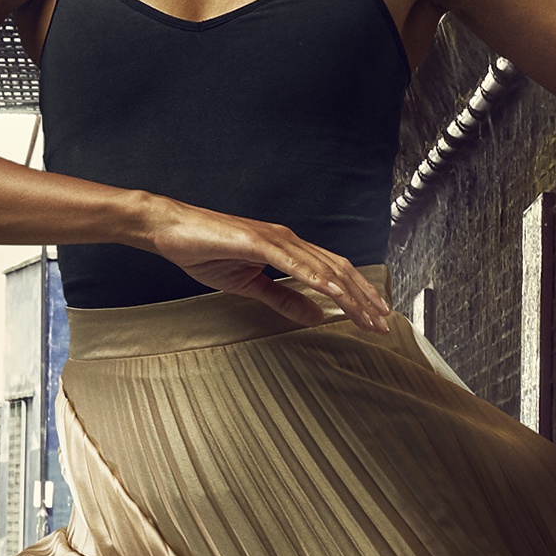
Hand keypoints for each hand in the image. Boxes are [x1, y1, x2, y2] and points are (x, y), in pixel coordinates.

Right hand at [137, 204, 389, 336]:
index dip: (358, 296)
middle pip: (338, 270)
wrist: (171, 231)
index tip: (374, 320)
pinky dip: (317, 277)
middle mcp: (288, 240)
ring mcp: (275, 238)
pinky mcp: (258, 240)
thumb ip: (283, 298)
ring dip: (349, 294)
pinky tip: (333, 293)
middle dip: (364, 299)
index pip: (333, 273)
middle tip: (384, 325)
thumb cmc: (205, 251)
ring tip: (367, 317)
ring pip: (323, 267)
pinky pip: (293, 261)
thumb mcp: (250, 284)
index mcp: (288, 250)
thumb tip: (315, 316)